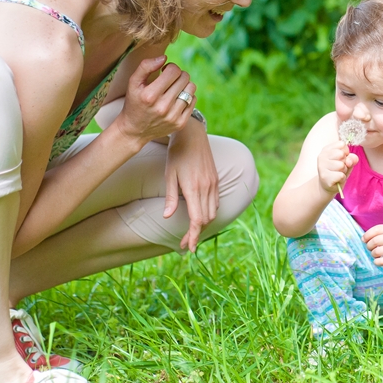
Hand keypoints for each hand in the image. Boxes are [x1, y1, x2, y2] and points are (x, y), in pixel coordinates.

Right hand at [115, 56, 196, 149]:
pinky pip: (193, 100)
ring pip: (191, 88)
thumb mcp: (133, 83)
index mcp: (150, 95)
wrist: (134, 130)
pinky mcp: (180, 123)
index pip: (173, 71)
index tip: (164, 71)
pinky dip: (187, 96)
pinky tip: (177, 98)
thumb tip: (164, 58)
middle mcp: (162, 107)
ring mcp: (173, 117)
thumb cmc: (134, 102)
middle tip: (170, 79)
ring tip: (174, 88)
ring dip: (184, 84)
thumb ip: (145, 66)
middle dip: (178, 74)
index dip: (170, 67)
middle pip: (184, 78)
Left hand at [166, 119, 219, 250]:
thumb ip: (170, 197)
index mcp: (194, 188)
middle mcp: (207, 188)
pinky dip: (209, 214)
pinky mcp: (215, 180)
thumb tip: (167, 216)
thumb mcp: (169, 174)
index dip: (193, 236)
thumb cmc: (177, 154)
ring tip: (191, 233)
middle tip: (185, 244)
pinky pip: (215, 202)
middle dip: (196, 234)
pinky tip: (200, 217)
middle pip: (206, 219)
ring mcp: (213, 184)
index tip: (189, 247)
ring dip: (203, 226)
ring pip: (212, 212)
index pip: (197, 220)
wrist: (192, 135)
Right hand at [317, 142, 357, 193]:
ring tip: (337, 174)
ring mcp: (322, 166)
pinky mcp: (324, 177)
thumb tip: (350, 161)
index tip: (341, 159)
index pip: (342, 144)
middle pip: (342, 154)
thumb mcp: (347, 162)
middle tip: (338, 168)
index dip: (346, 153)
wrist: (328, 186)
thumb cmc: (338, 171)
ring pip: (341, 165)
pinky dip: (342, 179)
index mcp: (327, 149)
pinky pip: (341, 175)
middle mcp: (322, 156)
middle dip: (345, 163)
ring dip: (343, 171)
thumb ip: (351, 158)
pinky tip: (336, 180)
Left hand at [364, 221, 382, 266]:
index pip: (376, 229)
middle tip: (370, 248)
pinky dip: (376, 262)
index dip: (367, 234)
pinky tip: (378, 261)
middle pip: (375, 241)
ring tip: (375, 254)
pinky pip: (381, 261)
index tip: (364, 239)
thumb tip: (364, 238)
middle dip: (369, 245)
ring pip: (376, 251)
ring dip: (373, 254)